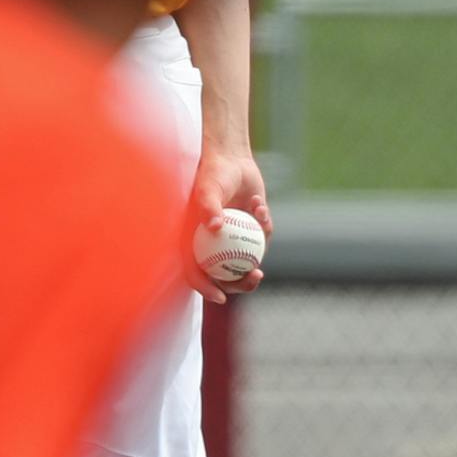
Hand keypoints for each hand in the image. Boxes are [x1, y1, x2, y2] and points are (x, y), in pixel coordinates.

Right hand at [184, 144, 270, 302]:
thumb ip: (208, 207)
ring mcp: (234, 239)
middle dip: (240, 283)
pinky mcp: (252, 230)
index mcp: (193, 242)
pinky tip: (259, 205)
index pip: (195, 272)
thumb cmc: (211, 173)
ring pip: (247, 261)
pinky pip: (262, 239)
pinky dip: (263, 225)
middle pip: (224, 276)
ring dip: (258, 250)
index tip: (221, 297)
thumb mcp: (207, 189)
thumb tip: (214, 228)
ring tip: (262, 223)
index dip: (205, 288)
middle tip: (256, 276)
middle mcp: (212, 245)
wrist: (230, 159)